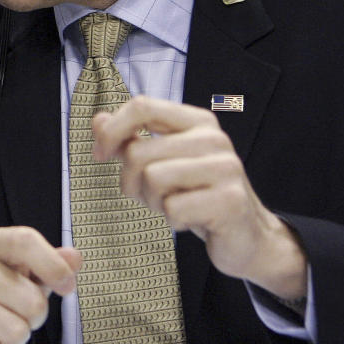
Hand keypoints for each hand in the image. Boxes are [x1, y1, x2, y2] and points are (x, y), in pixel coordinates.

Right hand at [0, 226, 81, 343]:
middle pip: (31, 300)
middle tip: (22, 314)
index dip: (53, 265)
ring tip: (4, 328)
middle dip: (36, 317)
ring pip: (15, 332)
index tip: (67, 287)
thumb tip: (73, 258)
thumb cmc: (1, 293)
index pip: (25, 241)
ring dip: (18, 339)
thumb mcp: (30, 275)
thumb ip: (54, 265)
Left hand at [92, 95, 307, 299]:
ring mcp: (226, 168)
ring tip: (173, 205)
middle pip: (138, 151)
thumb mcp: (159, 163)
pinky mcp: (231, 200)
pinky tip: (191, 219)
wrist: (245, 236)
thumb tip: (98, 120)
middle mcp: (214, 138)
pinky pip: (172, 208)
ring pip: (152, 178)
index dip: (111, 131)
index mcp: (196, 121)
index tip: (99, 155)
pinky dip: (172, 219)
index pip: (142, 106)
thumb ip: (129, 140)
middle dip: (131, 181)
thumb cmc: (195, 195)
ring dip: (152, 201)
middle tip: (152, 196)